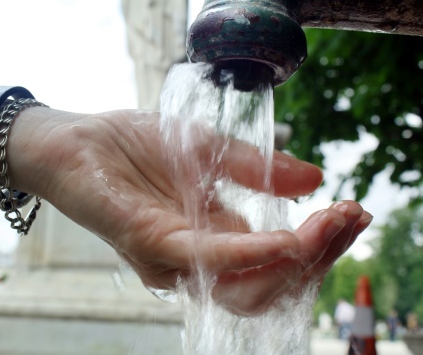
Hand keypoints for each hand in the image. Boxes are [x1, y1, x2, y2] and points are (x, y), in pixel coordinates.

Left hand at [8, 108, 370, 314]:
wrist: (74, 140)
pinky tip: (284, 238)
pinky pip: (206, 259)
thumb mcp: (206, 149)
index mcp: (212, 235)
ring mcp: (174, 257)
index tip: (352, 212)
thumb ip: (256, 168)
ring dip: (295, 260)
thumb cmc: (132, 147)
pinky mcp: (150, 243)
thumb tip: (315, 179)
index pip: (275, 260)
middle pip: (269, 284)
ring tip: (328, 225)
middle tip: (349, 220)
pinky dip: (250, 254)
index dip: (318, 242)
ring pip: (245, 286)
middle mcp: (196, 258)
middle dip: (316, 257)